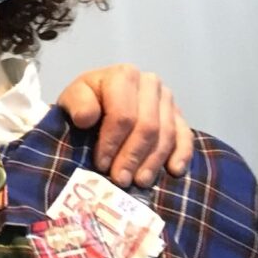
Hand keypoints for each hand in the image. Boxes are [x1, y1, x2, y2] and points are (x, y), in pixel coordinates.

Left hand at [57, 65, 191, 187]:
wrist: (99, 100)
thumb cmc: (85, 102)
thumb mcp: (72, 99)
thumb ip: (77, 104)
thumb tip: (86, 118)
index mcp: (123, 75)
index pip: (122, 115)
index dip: (112, 143)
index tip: (101, 165)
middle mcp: (150, 83)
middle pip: (147, 126)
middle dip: (133, 156)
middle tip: (120, 179)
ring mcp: (167, 98)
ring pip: (166, 134)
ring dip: (153, 161)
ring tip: (139, 181)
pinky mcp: (178, 114)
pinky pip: (185, 136)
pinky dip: (181, 154)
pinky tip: (173, 171)